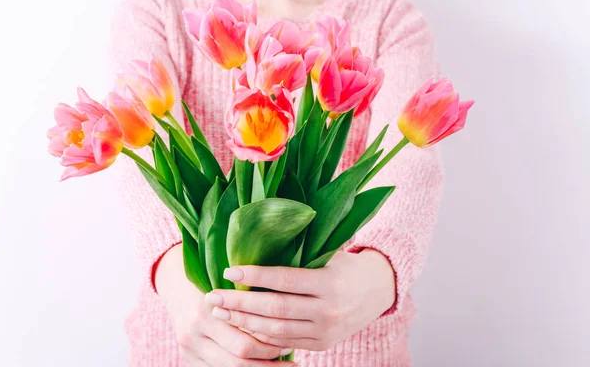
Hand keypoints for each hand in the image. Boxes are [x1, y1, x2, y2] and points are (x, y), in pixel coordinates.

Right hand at [155, 244, 295, 365]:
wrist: (176, 284)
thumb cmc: (212, 279)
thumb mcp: (229, 284)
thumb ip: (249, 301)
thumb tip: (286, 317)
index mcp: (205, 312)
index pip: (245, 342)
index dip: (271, 346)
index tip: (292, 343)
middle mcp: (193, 333)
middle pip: (238, 360)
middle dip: (268, 363)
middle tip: (290, 357)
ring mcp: (188, 349)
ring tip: (280, 365)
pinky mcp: (186, 359)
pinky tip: (258, 365)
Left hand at [204, 250, 395, 351]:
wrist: (378, 290)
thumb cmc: (346, 265)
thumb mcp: (329, 255)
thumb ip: (299, 257)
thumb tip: (255, 246)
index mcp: (330, 283)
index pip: (284, 280)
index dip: (254, 276)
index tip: (229, 271)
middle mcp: (328, 310)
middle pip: (275, 309)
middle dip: (240, 303)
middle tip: (213, 296)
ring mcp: (325, 331)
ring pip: (276, 330)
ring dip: (244, 322)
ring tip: (221, 312)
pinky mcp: (322, 344)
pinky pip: (285, 342)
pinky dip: (261, 336)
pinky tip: (242, 326)